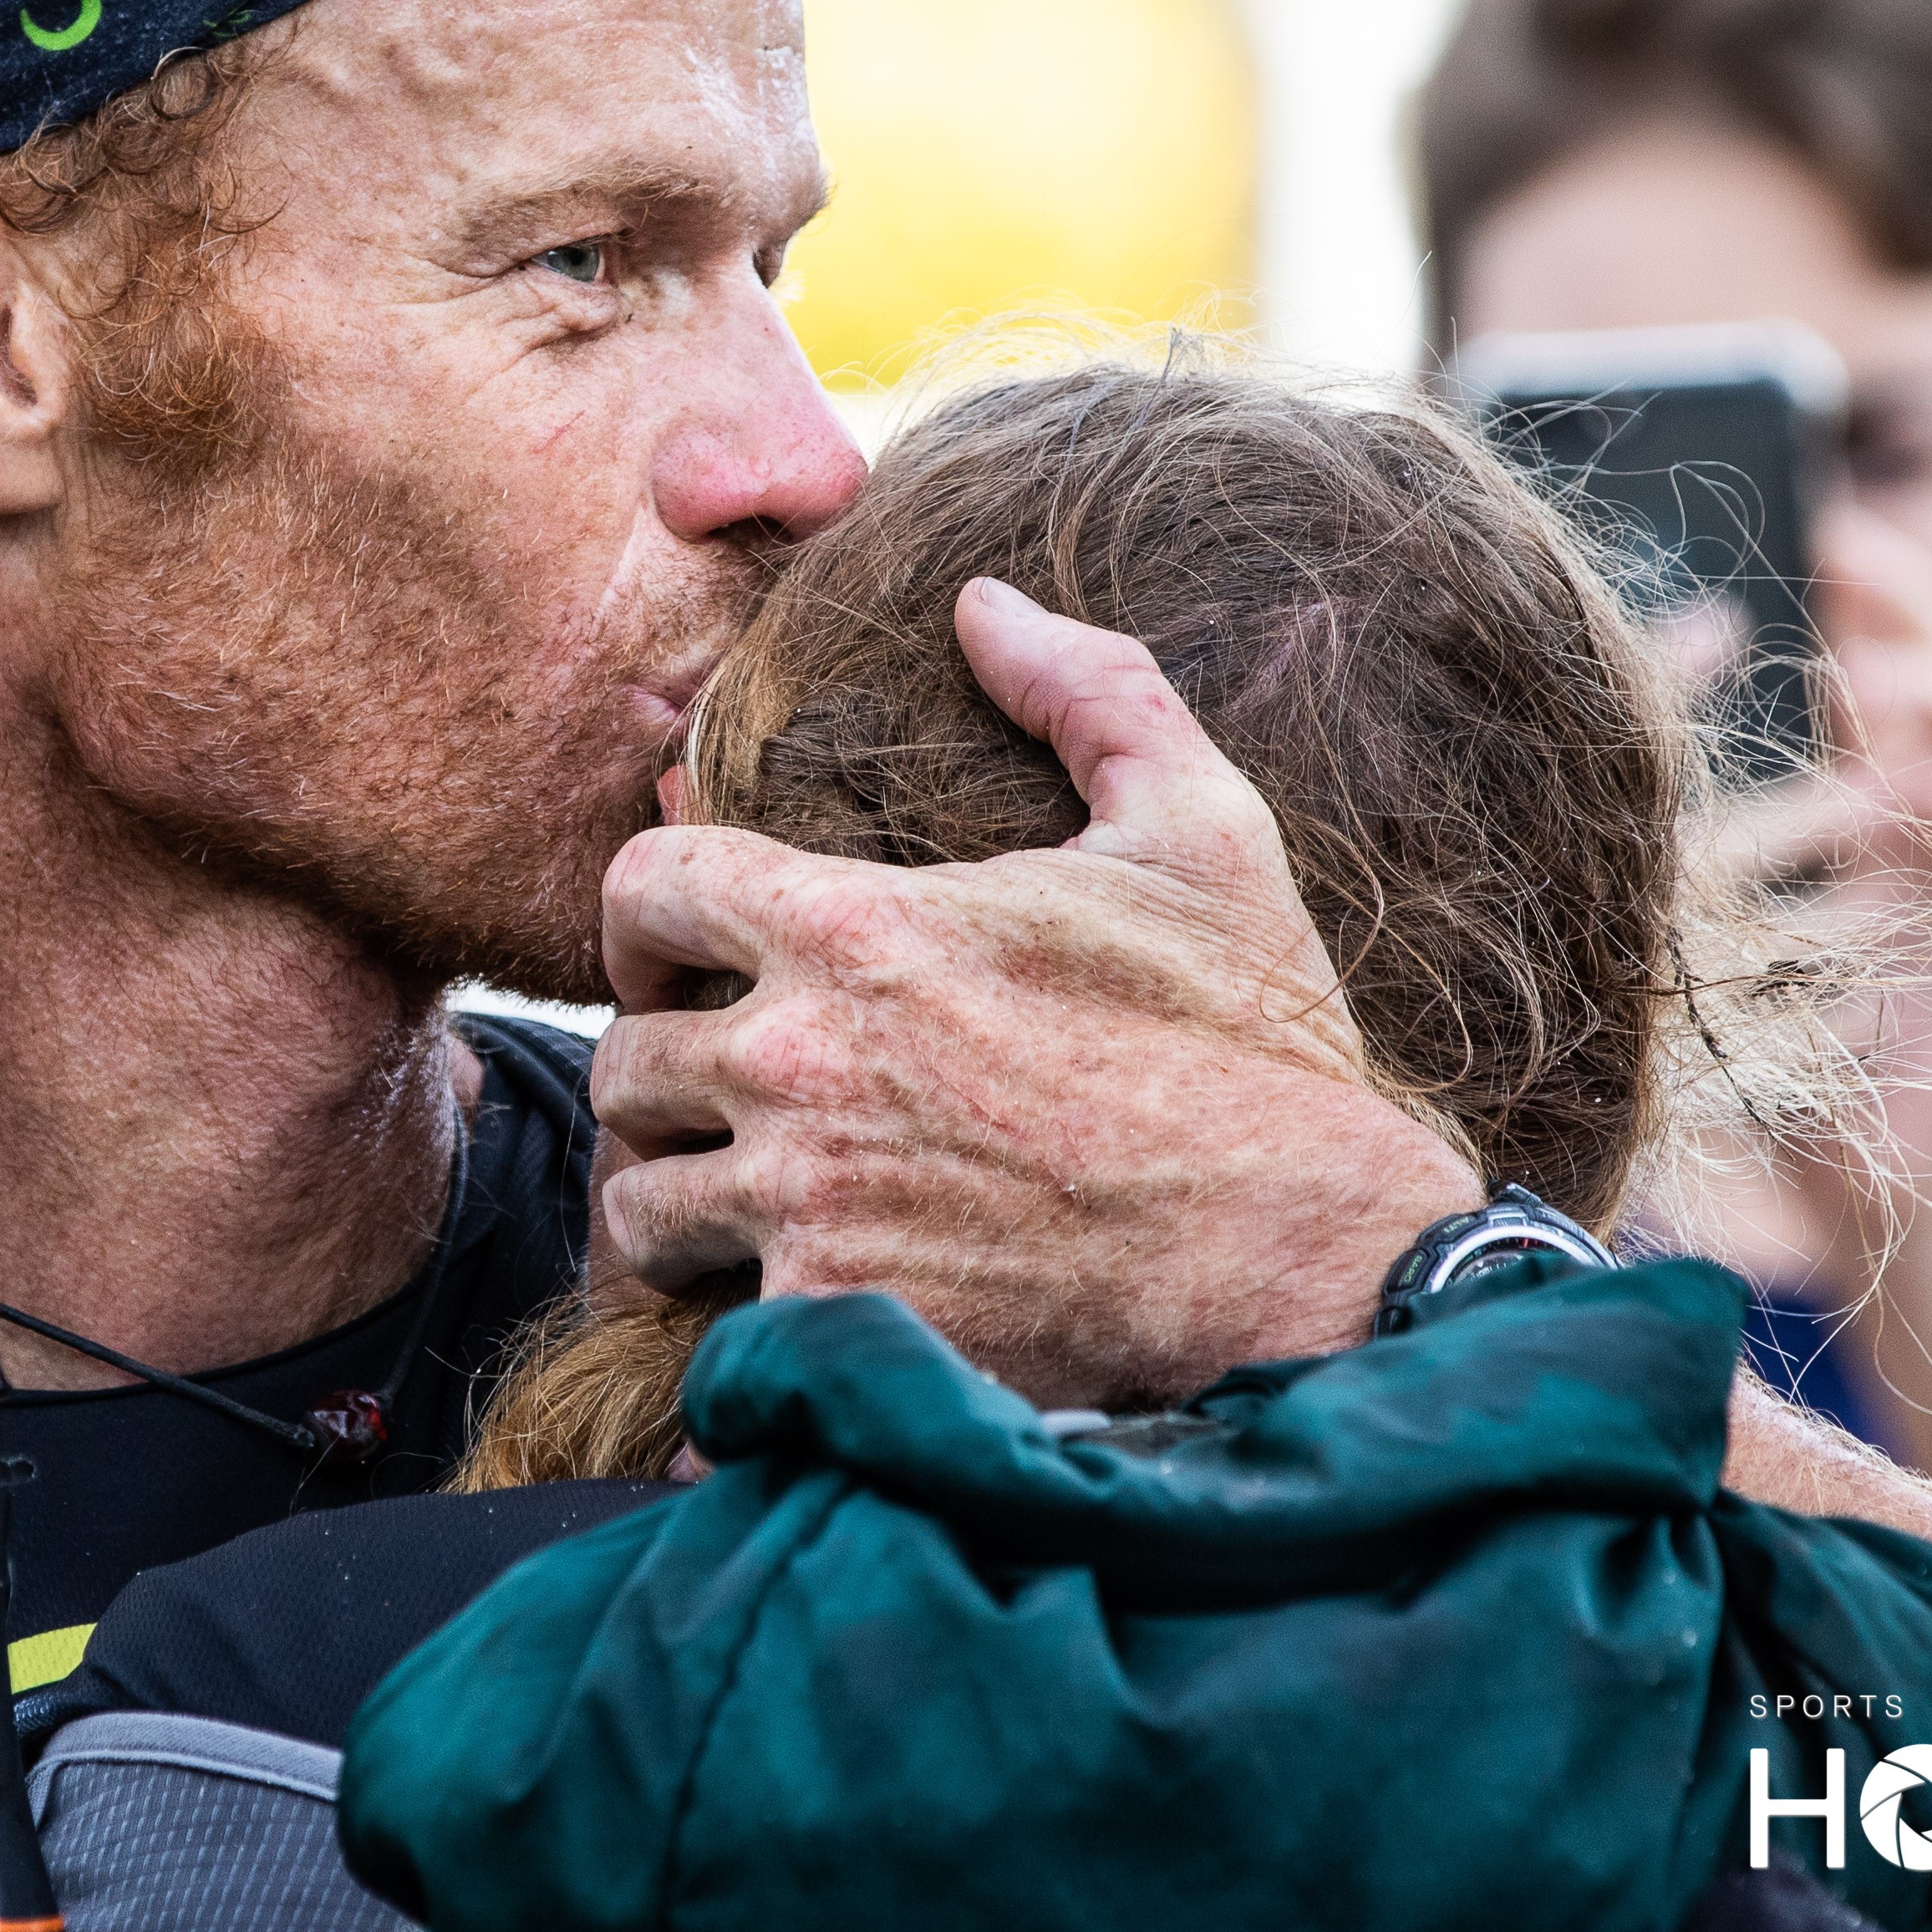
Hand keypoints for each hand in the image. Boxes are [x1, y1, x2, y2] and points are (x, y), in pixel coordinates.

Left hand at [587, 578, 1480, 1407]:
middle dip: (669, 1074)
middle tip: (735, 1098)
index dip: (651, 920)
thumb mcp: (1200, 829)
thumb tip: (984, 600)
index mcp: (855, 930)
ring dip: (683, 1204)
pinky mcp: (834, 1321)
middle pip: (623, 1062)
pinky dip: (735, 1327)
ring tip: (752, 1208)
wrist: (1308, 1252)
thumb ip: (1088, 691)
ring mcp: (807, 1204)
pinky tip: (799, 1310)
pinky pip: (707, 1331)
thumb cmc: (1255, 1041)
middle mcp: (799, 1064)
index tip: (695, 960)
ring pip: (640, 1205)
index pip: (642, 888)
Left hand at [1723, 510, 1931, 1256]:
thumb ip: (1713, 844)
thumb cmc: (1779, 1083)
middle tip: (1841, 546)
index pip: (1896, 680)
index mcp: (1890, 825)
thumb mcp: (1725, 939)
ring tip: (1870, 676)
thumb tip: (1651, 733)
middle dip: (1911, 606)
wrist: (1861, 1213)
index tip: (1811, 538)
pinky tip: (1930, 785)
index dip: (1867, 607)